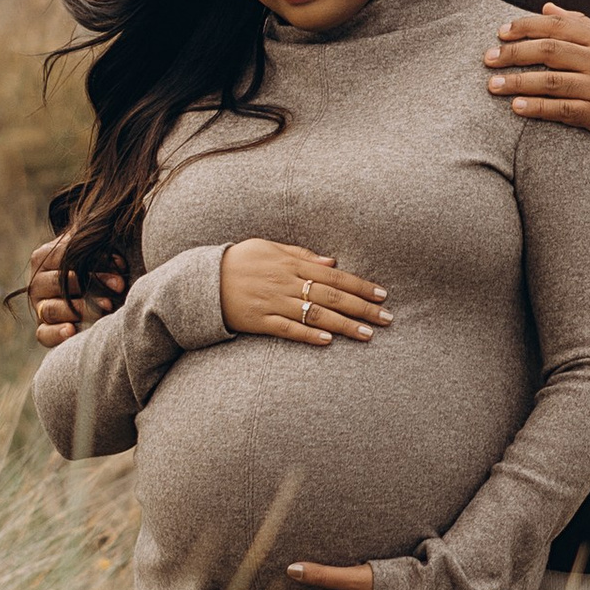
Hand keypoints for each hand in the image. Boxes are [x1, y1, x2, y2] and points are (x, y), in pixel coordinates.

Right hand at [28, 231, 111, 348]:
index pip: (63, 257)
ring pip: (51, 309)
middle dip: (92, 284)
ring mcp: (39, 307)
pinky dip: (56, 334)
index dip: (93, 260)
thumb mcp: (93, 244)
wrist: (95, 290)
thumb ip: (92, 233)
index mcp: (43, 257)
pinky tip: (73, 331)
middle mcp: (36, 282)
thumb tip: (112, 214)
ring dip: (81, 309)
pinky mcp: (44, 329)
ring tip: (108, 307)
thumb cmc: (97, 263)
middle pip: (58, 283)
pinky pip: (43, 334)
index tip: (121, 265)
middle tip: (119, 286)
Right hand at [219, 242, 392, 343]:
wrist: (201, 280)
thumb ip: (302, 254)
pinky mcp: (259, 321)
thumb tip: (332, 262)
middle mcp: (286, 283)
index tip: (382, 295)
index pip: (335, 276)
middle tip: (387, 318)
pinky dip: (309, 336)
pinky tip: (329, 342)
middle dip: (362, 308)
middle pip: (332, 297)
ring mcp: (273, 303)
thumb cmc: (239, 260)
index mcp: (291, 263)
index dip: (360, 286)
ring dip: (344, 325)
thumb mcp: (270, 247)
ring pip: (316, 315)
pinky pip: (288, 330)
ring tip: (367, 334)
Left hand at [484, 2, 589, 157]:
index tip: (501, 31)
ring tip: (492, 86)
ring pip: (551, 81)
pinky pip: (563, 110)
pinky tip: (517, 109)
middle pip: (549, 50)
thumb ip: (581, 26)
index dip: (526, 26)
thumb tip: (548, 6)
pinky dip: (538, 108)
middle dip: (514, 53)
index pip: (557, 26)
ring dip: (518, 83)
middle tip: (488, 58)